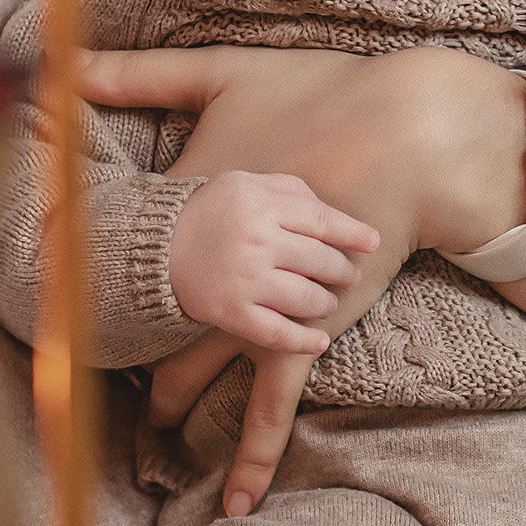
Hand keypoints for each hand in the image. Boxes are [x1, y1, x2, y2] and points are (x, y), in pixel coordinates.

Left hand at [85, 44, 525, 515]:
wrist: (405, 133)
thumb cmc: (319, 95)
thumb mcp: (219, 73)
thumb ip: (137, 72)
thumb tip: (64, 56)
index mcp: (184, 211)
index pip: (109, 252)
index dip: (72, 271)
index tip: (32, 287)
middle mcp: (210, 271)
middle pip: (142, 318)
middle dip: (105, 344)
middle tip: (69, 362)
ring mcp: (255, 309)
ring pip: (192, 370)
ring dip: (166, 399)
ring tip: (141, 427)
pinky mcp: (302, 334)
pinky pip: (270, 409)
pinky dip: (251, 457)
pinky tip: (235, 501)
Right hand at [167, 170, 377, 354]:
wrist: (152, 247)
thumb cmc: (208, 211)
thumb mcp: (244, 183)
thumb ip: (288, 189)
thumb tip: (333, 213)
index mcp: (262, 206)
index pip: (322, 221)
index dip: (353, 234)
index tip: (373, 243)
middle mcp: (257, 242)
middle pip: (321, 262)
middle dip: (343, 272)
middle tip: (348, 276)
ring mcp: (245, 281)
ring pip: (307, 299)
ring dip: (326, 304)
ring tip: (327, 302)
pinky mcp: (232, 314)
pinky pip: (279, 334)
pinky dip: (305, 341)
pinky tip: (319, 341)